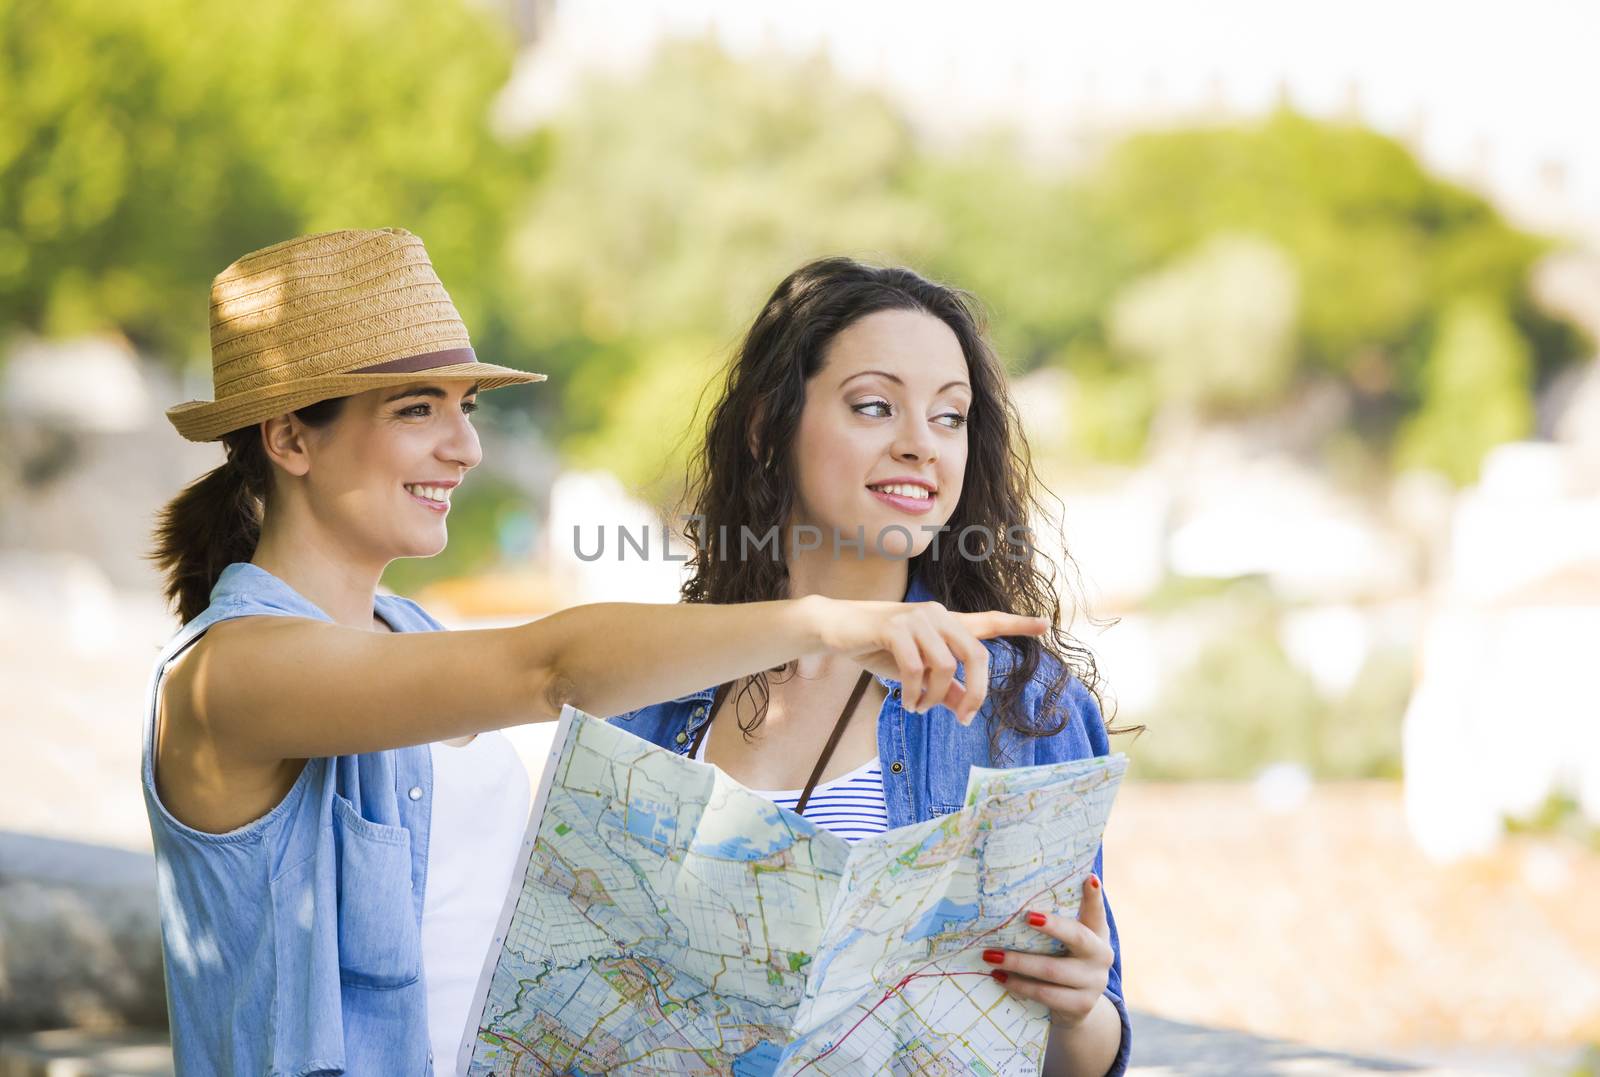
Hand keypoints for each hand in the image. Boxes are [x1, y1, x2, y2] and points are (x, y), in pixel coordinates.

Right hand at [806, 597, 1048, 724]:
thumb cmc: (878, 648)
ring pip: (945, 667)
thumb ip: (942, 686)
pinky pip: (916, 668)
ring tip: (918, 708)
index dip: (1018, 624)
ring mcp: (916, 618)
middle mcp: (937, 615)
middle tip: (963, 718)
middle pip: (976, 656)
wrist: (837, 629)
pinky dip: (914, 693)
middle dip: (975, 693)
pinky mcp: (894, 627)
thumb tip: (965, 707)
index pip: (988, 622)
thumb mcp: (914, 672)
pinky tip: (907, 702)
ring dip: (934, 698)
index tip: (1046, 624)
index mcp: (946, 623)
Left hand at [982, 873, 1112, 1028]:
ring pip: (1052, 970)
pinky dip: (1019, 985)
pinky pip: (1045, 994)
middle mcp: (1101, 955)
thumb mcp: (1069, 939)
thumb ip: (1057, 919)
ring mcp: (1095, 982)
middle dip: (1051, 926)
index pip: (1097, 910)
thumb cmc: (1065, 960)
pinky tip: (1000, 977)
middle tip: (1025, 916)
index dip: (1094, 895)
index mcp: (1097, 932)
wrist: (1078, 1005)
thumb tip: (1016, 896)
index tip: (1089, 878)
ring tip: (990, 956)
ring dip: (1018, 962)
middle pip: (1077, 936)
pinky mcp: (1081, 1005)